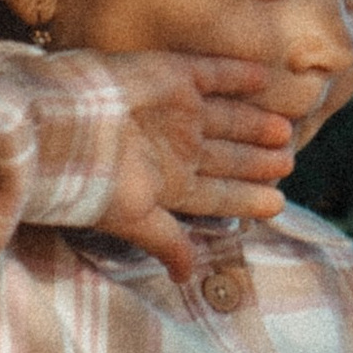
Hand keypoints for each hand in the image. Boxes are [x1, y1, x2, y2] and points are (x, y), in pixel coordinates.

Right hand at [89, 55, 295, 281]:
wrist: (64, 131)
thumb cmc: (96, 183)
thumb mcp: (137, 221)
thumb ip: (168, 243)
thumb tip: (185, 278)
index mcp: (168, 183)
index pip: (218, 194)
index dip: (246, 198)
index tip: (277, 204)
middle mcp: (174, 147)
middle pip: (226, 157)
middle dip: (256, 162)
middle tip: (288, 164)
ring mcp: (175, 111)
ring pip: (227, 118)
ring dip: (255, 124)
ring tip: (286, 133)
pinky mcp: (171, 76)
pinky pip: (213, 74)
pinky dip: (238, 76)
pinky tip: (263, 78)